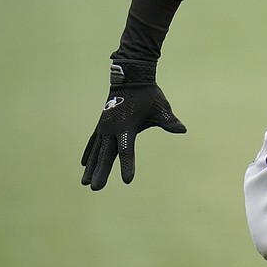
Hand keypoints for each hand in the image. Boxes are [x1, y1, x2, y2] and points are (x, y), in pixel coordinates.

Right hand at [81, 60, 185, 190]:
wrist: (131, 78)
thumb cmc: (148, 95)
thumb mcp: (160, 107)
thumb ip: (168, 120)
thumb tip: (182, 129)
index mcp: (127, 126)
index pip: (128, 150)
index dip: (128, 165)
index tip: (127, 180)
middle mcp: (112, 128)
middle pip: (106, 155)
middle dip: (101, 172)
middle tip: (96, 188)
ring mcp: (104, 127)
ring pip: (96, 151)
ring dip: (91, 167)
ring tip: (85, 183)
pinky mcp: (102, 125)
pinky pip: (93, 142)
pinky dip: (89, 153)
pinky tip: (84, 164)